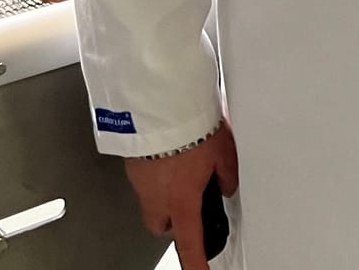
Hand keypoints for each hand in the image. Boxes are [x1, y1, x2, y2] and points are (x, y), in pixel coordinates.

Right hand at [124, 122, 238, 268]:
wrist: (159, 104)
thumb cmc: (189, 126)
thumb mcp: (224, 151)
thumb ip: (226, 173)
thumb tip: (227, 183)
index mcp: (182, 201)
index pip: (189, 243)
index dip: (195, 263)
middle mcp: (157, 197)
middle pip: (161, 225)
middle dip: (174, 221)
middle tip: (190, 206)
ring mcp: (140, 181)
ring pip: (151, 200)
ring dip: (165, 193)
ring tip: (182, 169)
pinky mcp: (131, 163)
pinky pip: (144, 178)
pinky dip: (155, 172)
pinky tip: (169, 154)